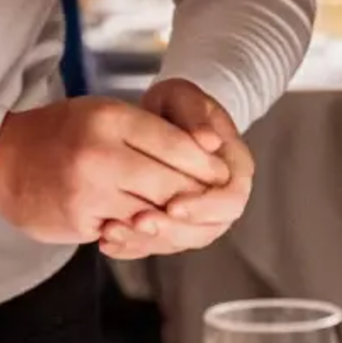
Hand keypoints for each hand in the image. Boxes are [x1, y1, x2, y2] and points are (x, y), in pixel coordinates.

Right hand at [0, 97, 230, 243]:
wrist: (1, 159)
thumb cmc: (61, 131)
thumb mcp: (104, 113)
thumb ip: (149, 131)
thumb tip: (205, 154)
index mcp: (111, 118)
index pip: (176, 145)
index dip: (205, 163)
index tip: (222, 171)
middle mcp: (101, 154)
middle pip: (170, 184)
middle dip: (197, 195)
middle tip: (214, 200)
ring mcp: (88, 192)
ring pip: (152, 213)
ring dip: (173, 218)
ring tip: (188, 215)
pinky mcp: (79, 222)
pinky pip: (125, 232)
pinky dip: (142, 231)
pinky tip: (151, 226)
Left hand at [100, 80, 253, 260]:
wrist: (162, 118)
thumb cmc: (175, 104)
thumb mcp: (183, 97)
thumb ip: (195, 116)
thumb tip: (209, 141)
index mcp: (235, 166)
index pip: (230, 198)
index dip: (204, 205)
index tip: (173, 204)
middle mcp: (222, 196)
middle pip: (207, 228)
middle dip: (172, 229)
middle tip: (139, 222)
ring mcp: (200, 214)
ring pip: (181, 240)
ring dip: (148, 240)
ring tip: (113, 230)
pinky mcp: (175, 224)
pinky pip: (158, 244)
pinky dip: (133, 245)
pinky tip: (106, 240)